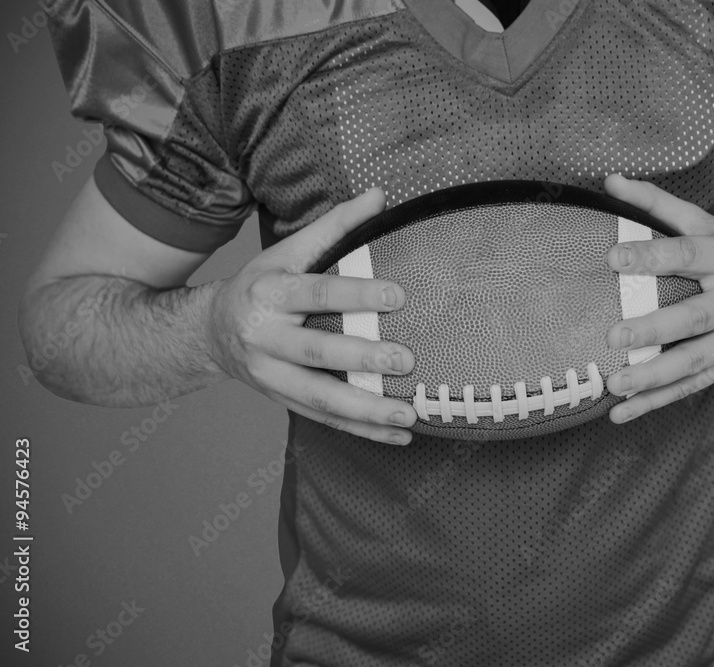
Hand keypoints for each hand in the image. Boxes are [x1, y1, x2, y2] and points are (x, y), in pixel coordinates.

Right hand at [204, 187, 417, 444]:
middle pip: (316, 351)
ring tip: (409, 415)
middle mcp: (266, 338)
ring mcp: (272, 376)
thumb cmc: (259, 285)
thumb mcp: (287, 251)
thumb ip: (335, 226)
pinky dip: (363, 431)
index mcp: (270, 293)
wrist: (209, 333)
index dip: (357, 293)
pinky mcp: (282, 400)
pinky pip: (325, 420)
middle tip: (405, 360)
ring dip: (367, 410)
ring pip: (320, 398)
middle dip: (362, 358)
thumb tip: (379, 196)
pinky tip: (398, 434)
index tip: (398, 294)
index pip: (317, 293)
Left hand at [603, 174, 713, 422]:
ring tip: (616, 384)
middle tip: (614, 335)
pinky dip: (655, 402)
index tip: (613, 257)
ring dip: (653, 377)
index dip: (651, 256)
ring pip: (694, 362)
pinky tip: (622, 412)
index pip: (687, 254)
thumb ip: (657, 204)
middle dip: (654, 328)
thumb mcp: (704, 223)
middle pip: (694, 317)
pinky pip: (690, 386)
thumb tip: (610, 180)